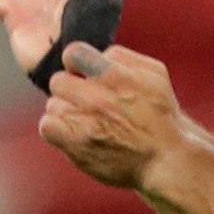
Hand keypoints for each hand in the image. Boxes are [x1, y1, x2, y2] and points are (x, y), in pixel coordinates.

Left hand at [38, 44, 183, 190]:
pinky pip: (47, 126)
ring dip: (67, 113)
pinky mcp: (75, 143)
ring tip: (89, 124)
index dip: (75, 64)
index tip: (84, 76)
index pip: (72, 53)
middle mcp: (97, 97)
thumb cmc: (161, 117)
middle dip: (71, 91)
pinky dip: (57, 130)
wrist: (167, 160)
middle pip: (58, 80)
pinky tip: (75, 136)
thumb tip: (98, 53)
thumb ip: (124, 57)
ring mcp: (84, 121)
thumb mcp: (155, 75)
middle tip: (88, 104)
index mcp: (116, 75)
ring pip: (53, 104)